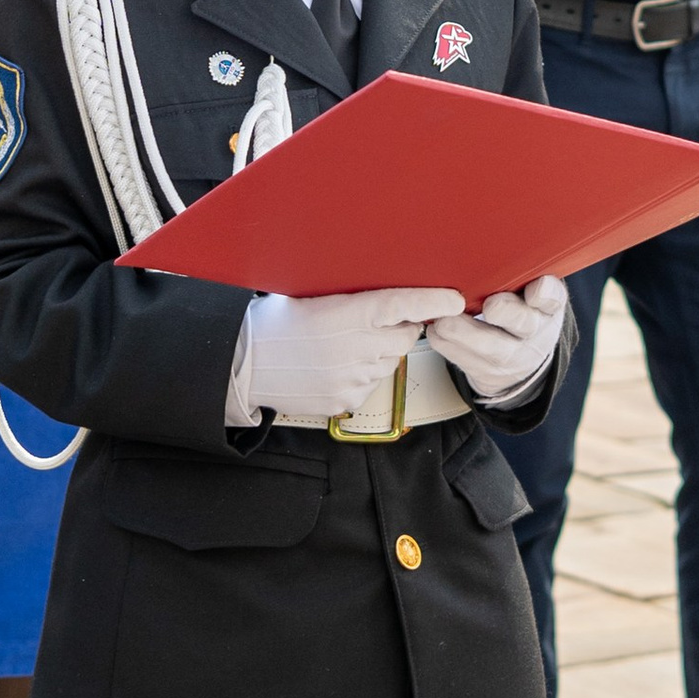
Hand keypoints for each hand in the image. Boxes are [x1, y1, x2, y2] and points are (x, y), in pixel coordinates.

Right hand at [227, 283, 459, 427]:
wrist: (244, 364)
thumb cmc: (276, 323)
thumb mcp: (312, 298)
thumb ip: (354, 300)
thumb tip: (392, 297)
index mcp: (343, 314)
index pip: (400, 304)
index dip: (431, 301)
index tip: (454, 300)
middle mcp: (352, 348)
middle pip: (403, 336)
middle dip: (397, 328)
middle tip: (373, 321)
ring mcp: (351, 378)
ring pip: (388, 360)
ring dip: (378, 351)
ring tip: (342, 345)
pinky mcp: (346, 400)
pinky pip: (371, 383)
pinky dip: (362, 373)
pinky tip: (335, 365)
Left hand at [422, 274, 568, 401]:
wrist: (518, 361)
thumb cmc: (519, 312)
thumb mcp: (530, 293)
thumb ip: (521, 274)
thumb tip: (491, 241)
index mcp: (547, 306)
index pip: (552, 298)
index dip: (545, 293)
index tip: (535, 288)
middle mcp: (533, 332)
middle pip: (524, 323)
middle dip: (506, 312)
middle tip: (489, 305)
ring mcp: (510, 355)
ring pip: (490, 347)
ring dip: (464, 332)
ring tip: (444, 319)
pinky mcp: (484, 369)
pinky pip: (463, 358)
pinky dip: (446, 342)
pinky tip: (435, 329)